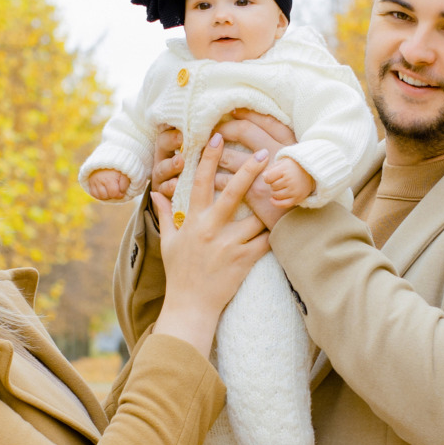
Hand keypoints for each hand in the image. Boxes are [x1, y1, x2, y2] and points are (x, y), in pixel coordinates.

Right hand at [86, 169, 130, 200]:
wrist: (109, 157)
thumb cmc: (119, 167)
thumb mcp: (125, 174)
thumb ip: (125, 185)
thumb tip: (121, 193)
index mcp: (109, 179)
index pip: (114, 194)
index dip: (120, 195)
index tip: (122, 191)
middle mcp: (99, 180)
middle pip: (106, 196)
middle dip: (113, 195)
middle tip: (116, 189)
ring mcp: (94, 181)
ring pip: (99, 196)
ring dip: (106, 195)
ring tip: (110, 190)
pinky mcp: (90, 181)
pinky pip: (93, 193)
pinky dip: (99, 194)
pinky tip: (104, 190)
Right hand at [150, 133, 270, 354]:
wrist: (191, 306)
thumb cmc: (179, 274)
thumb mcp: (168, 242)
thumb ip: (165, 215)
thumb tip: (156, 193)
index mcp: (194, 221)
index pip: (199, 182)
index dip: (209, 158)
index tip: (218, 137)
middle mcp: (211, 229)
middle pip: (234, 192)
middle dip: (250, 170)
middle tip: (265, 153)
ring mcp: (229, 245)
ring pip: (256, 217)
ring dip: (269, 205)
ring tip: (282, 191)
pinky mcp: (244, 260)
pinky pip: (266, 241)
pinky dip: (276, 232)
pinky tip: (286, 222)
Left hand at [214, 109, 297, 228]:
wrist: (305, 222)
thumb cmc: (300, 193)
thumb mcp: (298, 165)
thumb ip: (282, 150)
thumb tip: (260, 141)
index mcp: (290, 145)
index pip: (266, 121)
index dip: (247, 114)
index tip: (232, 112)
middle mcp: (277, 153)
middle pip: (244, 131)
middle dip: (225, 129)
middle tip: (213, 132)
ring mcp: (265, 171)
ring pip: (229, 156)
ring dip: (213, 155)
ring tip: (203, 155)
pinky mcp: (254, 191)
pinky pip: (224, 180)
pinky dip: (212, 178)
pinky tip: (207, 178)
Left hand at [263, 156, 313, 209]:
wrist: (310, 172)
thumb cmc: (292, 167)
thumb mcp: (281, 162)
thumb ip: (270, 168)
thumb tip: (264, 177)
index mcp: (286, 169)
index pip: (267, 178)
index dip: (268, 177)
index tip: (272, 175)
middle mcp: (291, 180)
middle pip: (272, 187)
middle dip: (273, 184)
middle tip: (280, 179)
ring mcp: (294, 190)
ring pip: (276, 195)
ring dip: (275, 192)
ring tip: (281, 186)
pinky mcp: (297, 198)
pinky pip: (283, 204)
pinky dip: (276, 203)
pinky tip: (273, 199)